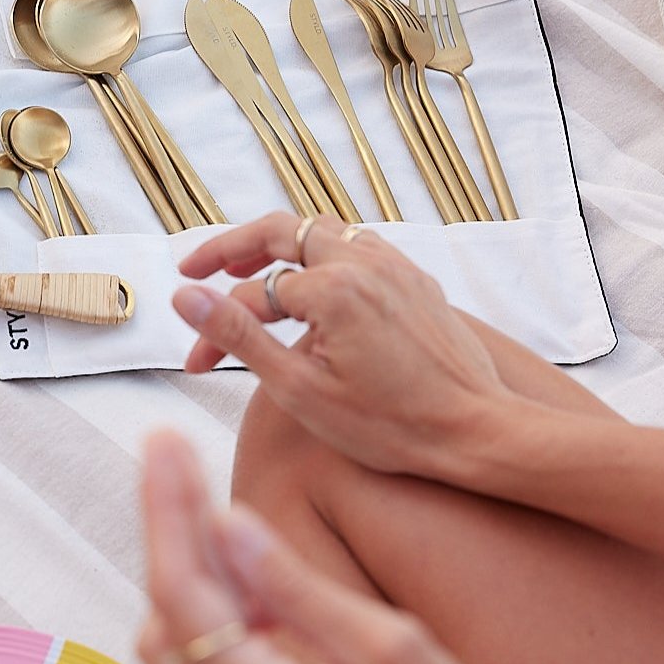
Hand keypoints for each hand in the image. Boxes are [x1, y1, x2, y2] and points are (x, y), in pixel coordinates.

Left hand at [138, 431, 587, 663]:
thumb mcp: (392, 653)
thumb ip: (296, 587)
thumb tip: (228, 524)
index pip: (181, 587)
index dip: (168, 506)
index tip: (160, 441)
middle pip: (164, 612)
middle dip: (171, 530)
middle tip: (183, 460)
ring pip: (171, 647)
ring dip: (191, 580)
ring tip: (230, 529)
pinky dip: (211, 627)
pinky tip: (255, 596)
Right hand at [174, 213, 512, 476]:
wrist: (476, 433)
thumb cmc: (391, 425)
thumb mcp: (299, 389)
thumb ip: (239, 335)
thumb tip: (186, 297)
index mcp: (333, 289)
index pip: (252, 295)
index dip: (217, 327)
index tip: (197, 361)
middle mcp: (365, 264)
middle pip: (281, 230)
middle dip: (232, 247)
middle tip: (195, 267)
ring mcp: (394, 269)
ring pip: (321, 233)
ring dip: (278, 247)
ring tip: (247, 270)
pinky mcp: (414, 283)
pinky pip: (357, 248)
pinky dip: (320, 257)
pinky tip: (311, 287)